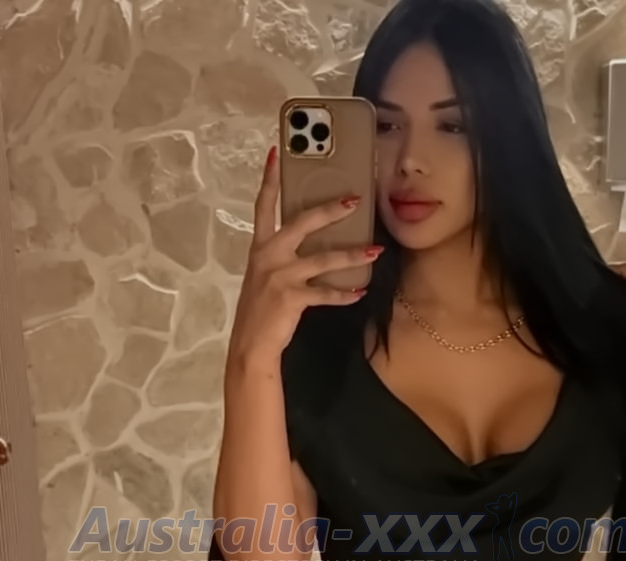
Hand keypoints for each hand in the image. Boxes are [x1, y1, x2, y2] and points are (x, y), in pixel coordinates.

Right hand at [227, 146, 381, 364]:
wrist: (251, 344)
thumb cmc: (259, 310)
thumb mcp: (263, 276)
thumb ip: (280, 257)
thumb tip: (309, 244)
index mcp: (260, 247)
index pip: (263, 206)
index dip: (270, 179)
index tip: (276, 152)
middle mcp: (269, 256)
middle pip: (302, 223)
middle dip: (330, 210)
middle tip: (354, 199)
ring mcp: (281, 276)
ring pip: (324, 259)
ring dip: (353, 255)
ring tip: (375, 250)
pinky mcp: (293, 297)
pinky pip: (326, 293)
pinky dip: (345, 294)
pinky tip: (360, 292)